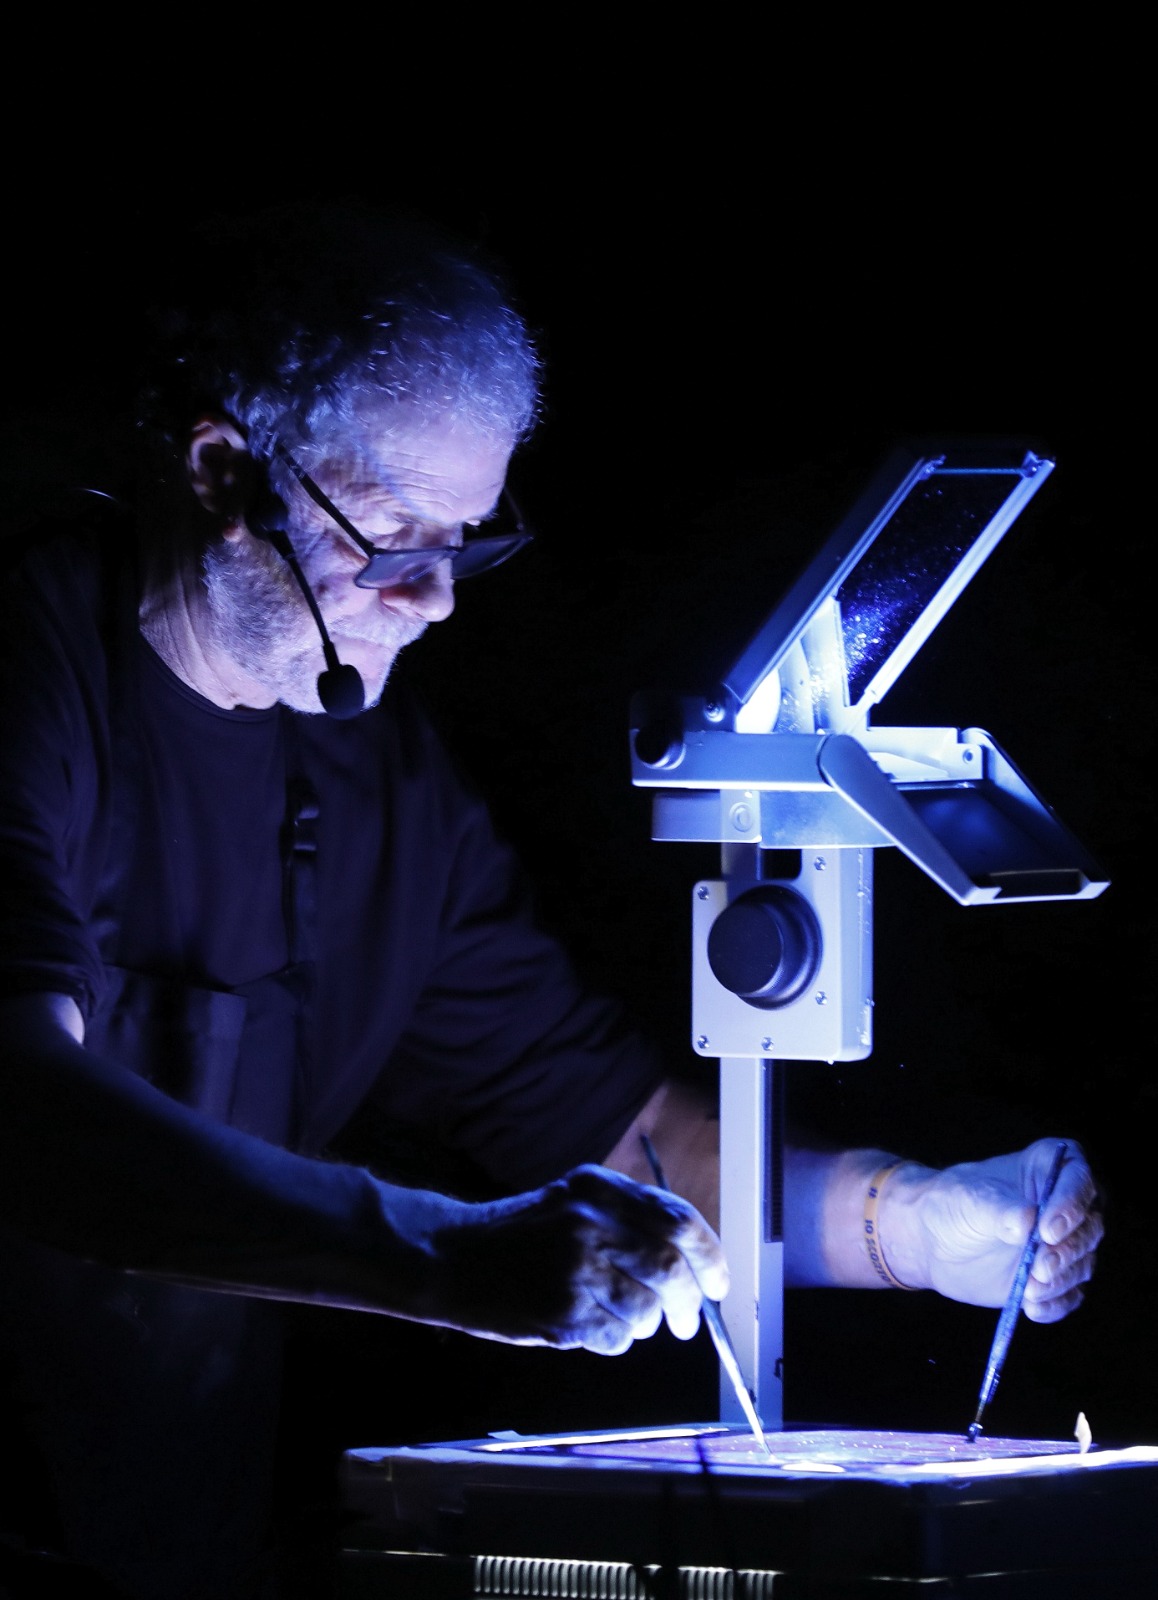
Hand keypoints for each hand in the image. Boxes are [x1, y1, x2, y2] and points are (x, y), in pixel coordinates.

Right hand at [432, 1164, 728, 1353]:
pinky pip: (615, 1338)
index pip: (679, 1220)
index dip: (710, 1256)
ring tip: (620, 1319)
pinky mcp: (560, 1311)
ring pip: (646, 1311)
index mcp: (600, 1188)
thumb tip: (694, 1261)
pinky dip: (614, 1340)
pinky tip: (591, 1328)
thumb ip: (628, 1218)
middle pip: (671, 1269)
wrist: (449, 1256)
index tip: (717, 1283)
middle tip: (686, 1322)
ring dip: (645, 1325)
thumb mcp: (574, 1201)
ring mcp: (575, 1267)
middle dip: (688, 1303)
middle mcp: (591, 1222)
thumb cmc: (520, 1235)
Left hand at [887, 1138, 1101, 1320]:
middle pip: (1090, 1226)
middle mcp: (1065, 1204)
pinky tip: (1032, 1308)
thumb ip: (1001, 1209)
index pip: (1079, 1178)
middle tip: (1040, 1265)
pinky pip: (1069, 1295)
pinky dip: (1055, 1304)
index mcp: (1049, 1167)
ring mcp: (1062, 1243)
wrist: (932, 1240)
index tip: (1046, 1230)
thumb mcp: (972, 1200)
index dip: (1071, 1204)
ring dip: (1061, 1279)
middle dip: (1069, 1249)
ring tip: (1029, 1288)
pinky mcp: (1055, 1277)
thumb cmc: (953, 1204)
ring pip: (1083, 1262)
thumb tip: (1027, 1222)